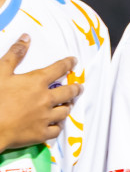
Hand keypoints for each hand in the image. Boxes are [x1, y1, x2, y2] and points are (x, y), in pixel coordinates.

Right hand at [0, 34, 78, 151]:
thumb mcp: (0, 71)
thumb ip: (15, 54)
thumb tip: (27, 38)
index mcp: (37, 82)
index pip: (58, 69)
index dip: (67, 64)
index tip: (74, 61)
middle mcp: (46, 99)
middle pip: (68, 92)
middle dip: (76, 88)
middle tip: (79, 87)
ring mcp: (46, 117)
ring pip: (65, 111)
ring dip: (67, 106)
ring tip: (68, 104)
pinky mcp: (42, 133)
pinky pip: (56, 130)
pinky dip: (57, 126)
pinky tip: (56, 124)